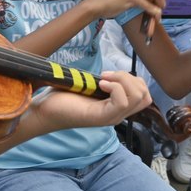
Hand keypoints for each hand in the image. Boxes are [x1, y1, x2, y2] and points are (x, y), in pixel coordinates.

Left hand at [27, 71, 151, 131]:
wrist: (45, 110)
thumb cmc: (64, 97)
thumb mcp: (89, 86)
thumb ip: (105, 82)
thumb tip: (113, 73)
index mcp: (117, 107)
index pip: (144, 95)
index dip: (133, 80)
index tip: (111, 75)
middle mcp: (118, 114)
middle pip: (145, 96)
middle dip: (130, 78)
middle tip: (108, 76)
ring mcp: (111, 117)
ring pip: (138, 97)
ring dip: (123, 81)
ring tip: (103, 79)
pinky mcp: (101, 118)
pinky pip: (123, 102)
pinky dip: (115, 87)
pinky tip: (100, 84)